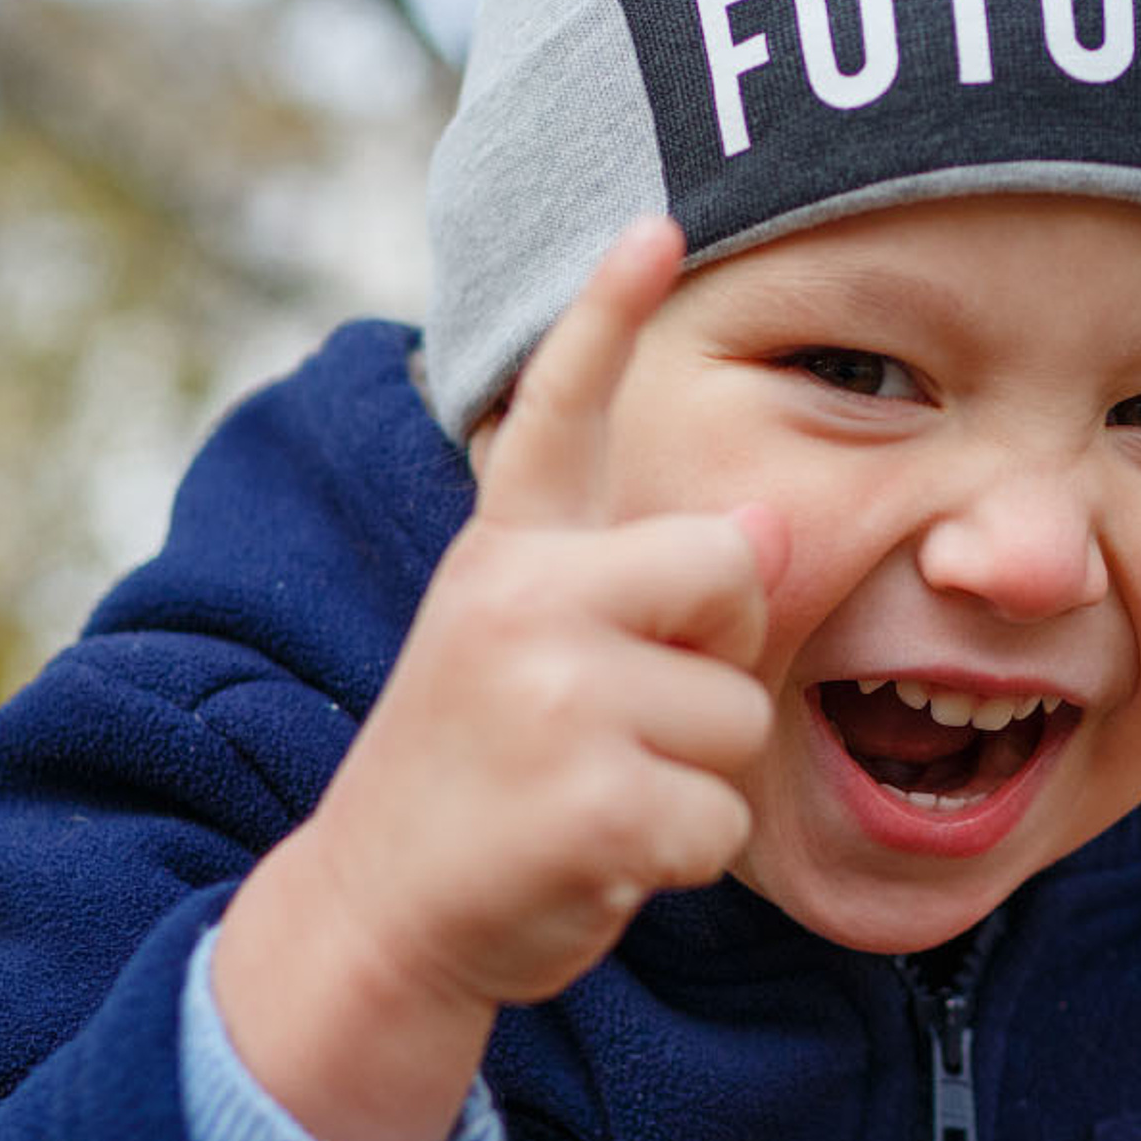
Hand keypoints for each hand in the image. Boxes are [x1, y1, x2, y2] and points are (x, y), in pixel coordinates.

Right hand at [213, 218, 785, 1140]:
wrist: (377, 915)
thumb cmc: (479, 780)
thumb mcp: (527, 654)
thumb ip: (633, 588)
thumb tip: (763, 536)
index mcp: (505, 555)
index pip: (558, 412)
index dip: (606, 313)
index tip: (657, 224)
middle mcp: (520, 599)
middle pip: (731, 573)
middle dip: (712, 657)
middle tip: (617, 723)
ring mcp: (552, 694)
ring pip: (737, 714)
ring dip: (693, 779)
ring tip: (592, 796)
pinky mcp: (590, 798)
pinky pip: (720, 817)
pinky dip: (676, 859)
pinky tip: (594, 857)